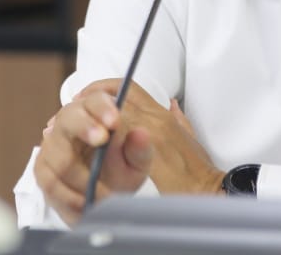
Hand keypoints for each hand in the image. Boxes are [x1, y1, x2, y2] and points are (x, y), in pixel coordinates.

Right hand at [33, 81, 153, 224]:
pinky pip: (51, 182)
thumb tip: (140, 134)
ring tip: (105, 193)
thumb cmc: (122, 170)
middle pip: (69, 117)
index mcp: (95, 113)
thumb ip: (140, 149)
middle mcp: (70, 123)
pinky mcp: (43, 169)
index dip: (103, 108)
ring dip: (84, 177)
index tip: (115, 121)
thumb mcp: (137, 163)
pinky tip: (87, 202)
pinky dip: (71, 196)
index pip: (95, 100)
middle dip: (85, 127)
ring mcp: (53, 145)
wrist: (104, 196)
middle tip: (103, 139)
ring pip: (60, 155)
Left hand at [79, 80, 224, 195]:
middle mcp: (154, 121)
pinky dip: (94, 144)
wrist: (206, 194)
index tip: (90, 95)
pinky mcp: (140, 160)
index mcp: (162, 116)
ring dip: (88, 121)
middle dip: (90, 102)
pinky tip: (84, 149)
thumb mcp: (190, 137)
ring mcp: (147, 138)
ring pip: (109, 117)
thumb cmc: (197, 171)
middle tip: (74, 108)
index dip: (106, 89)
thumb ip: (178, 118)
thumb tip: (171, 103)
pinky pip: (111, 143)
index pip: (130, 88)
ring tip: (74, 128)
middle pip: (114, 98)